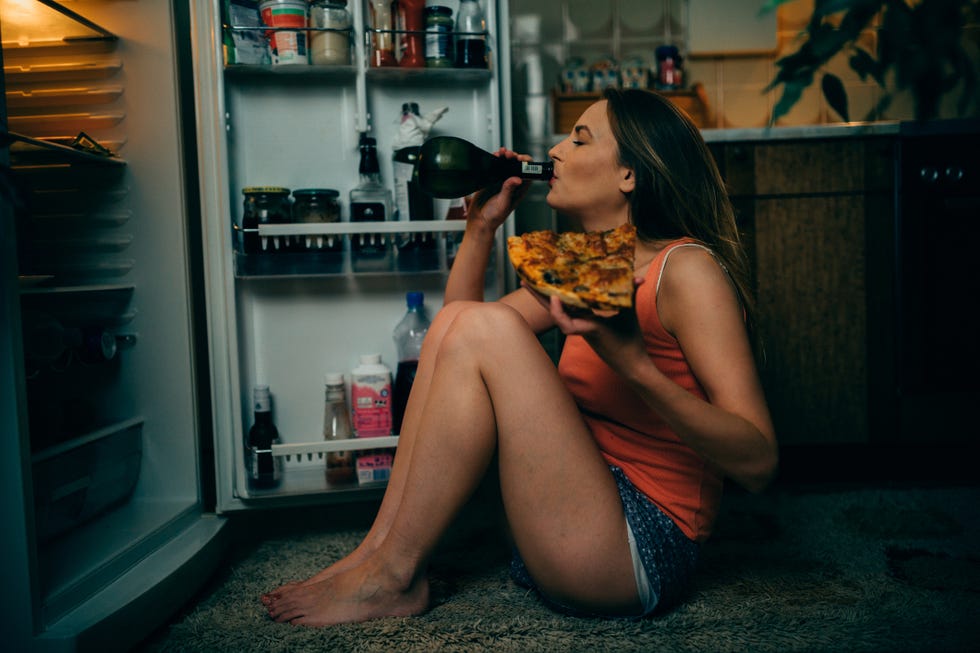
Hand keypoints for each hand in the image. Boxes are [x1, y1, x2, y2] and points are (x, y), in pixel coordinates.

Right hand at [465, 148, 532, 233]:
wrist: (479, 220)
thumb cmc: (494, 216)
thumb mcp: (503, 203)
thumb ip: (508, 190)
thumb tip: (517, 179)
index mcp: (520, 190)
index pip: (528, 174)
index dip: (526, 164)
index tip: (521, 159)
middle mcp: (512, 184)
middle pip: (517, 166)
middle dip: (514, 157)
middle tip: (510, 155)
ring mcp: (501, 181)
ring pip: (506, 164)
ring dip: (505, 157)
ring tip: (502, 152)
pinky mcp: (491, 179)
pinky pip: (494, 167)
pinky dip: (494, 160)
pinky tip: (494, 156)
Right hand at [521, 279, 648, 373]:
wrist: (635, 362)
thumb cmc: (630, 339)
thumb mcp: (628, 310)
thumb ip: (629, 293)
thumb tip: (638, 278)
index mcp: (585, 315)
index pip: (565, 301)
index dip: (554, 289)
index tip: (545, 277)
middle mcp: (579, 320)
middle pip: (554, 305)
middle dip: (539, 293)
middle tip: (524, 280)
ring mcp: (580, 327)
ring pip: (555, 313)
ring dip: (540, 300)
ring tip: (530, 285)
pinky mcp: (586, 332)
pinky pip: (565, 324)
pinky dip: (558, 312)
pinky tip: (555, 299)